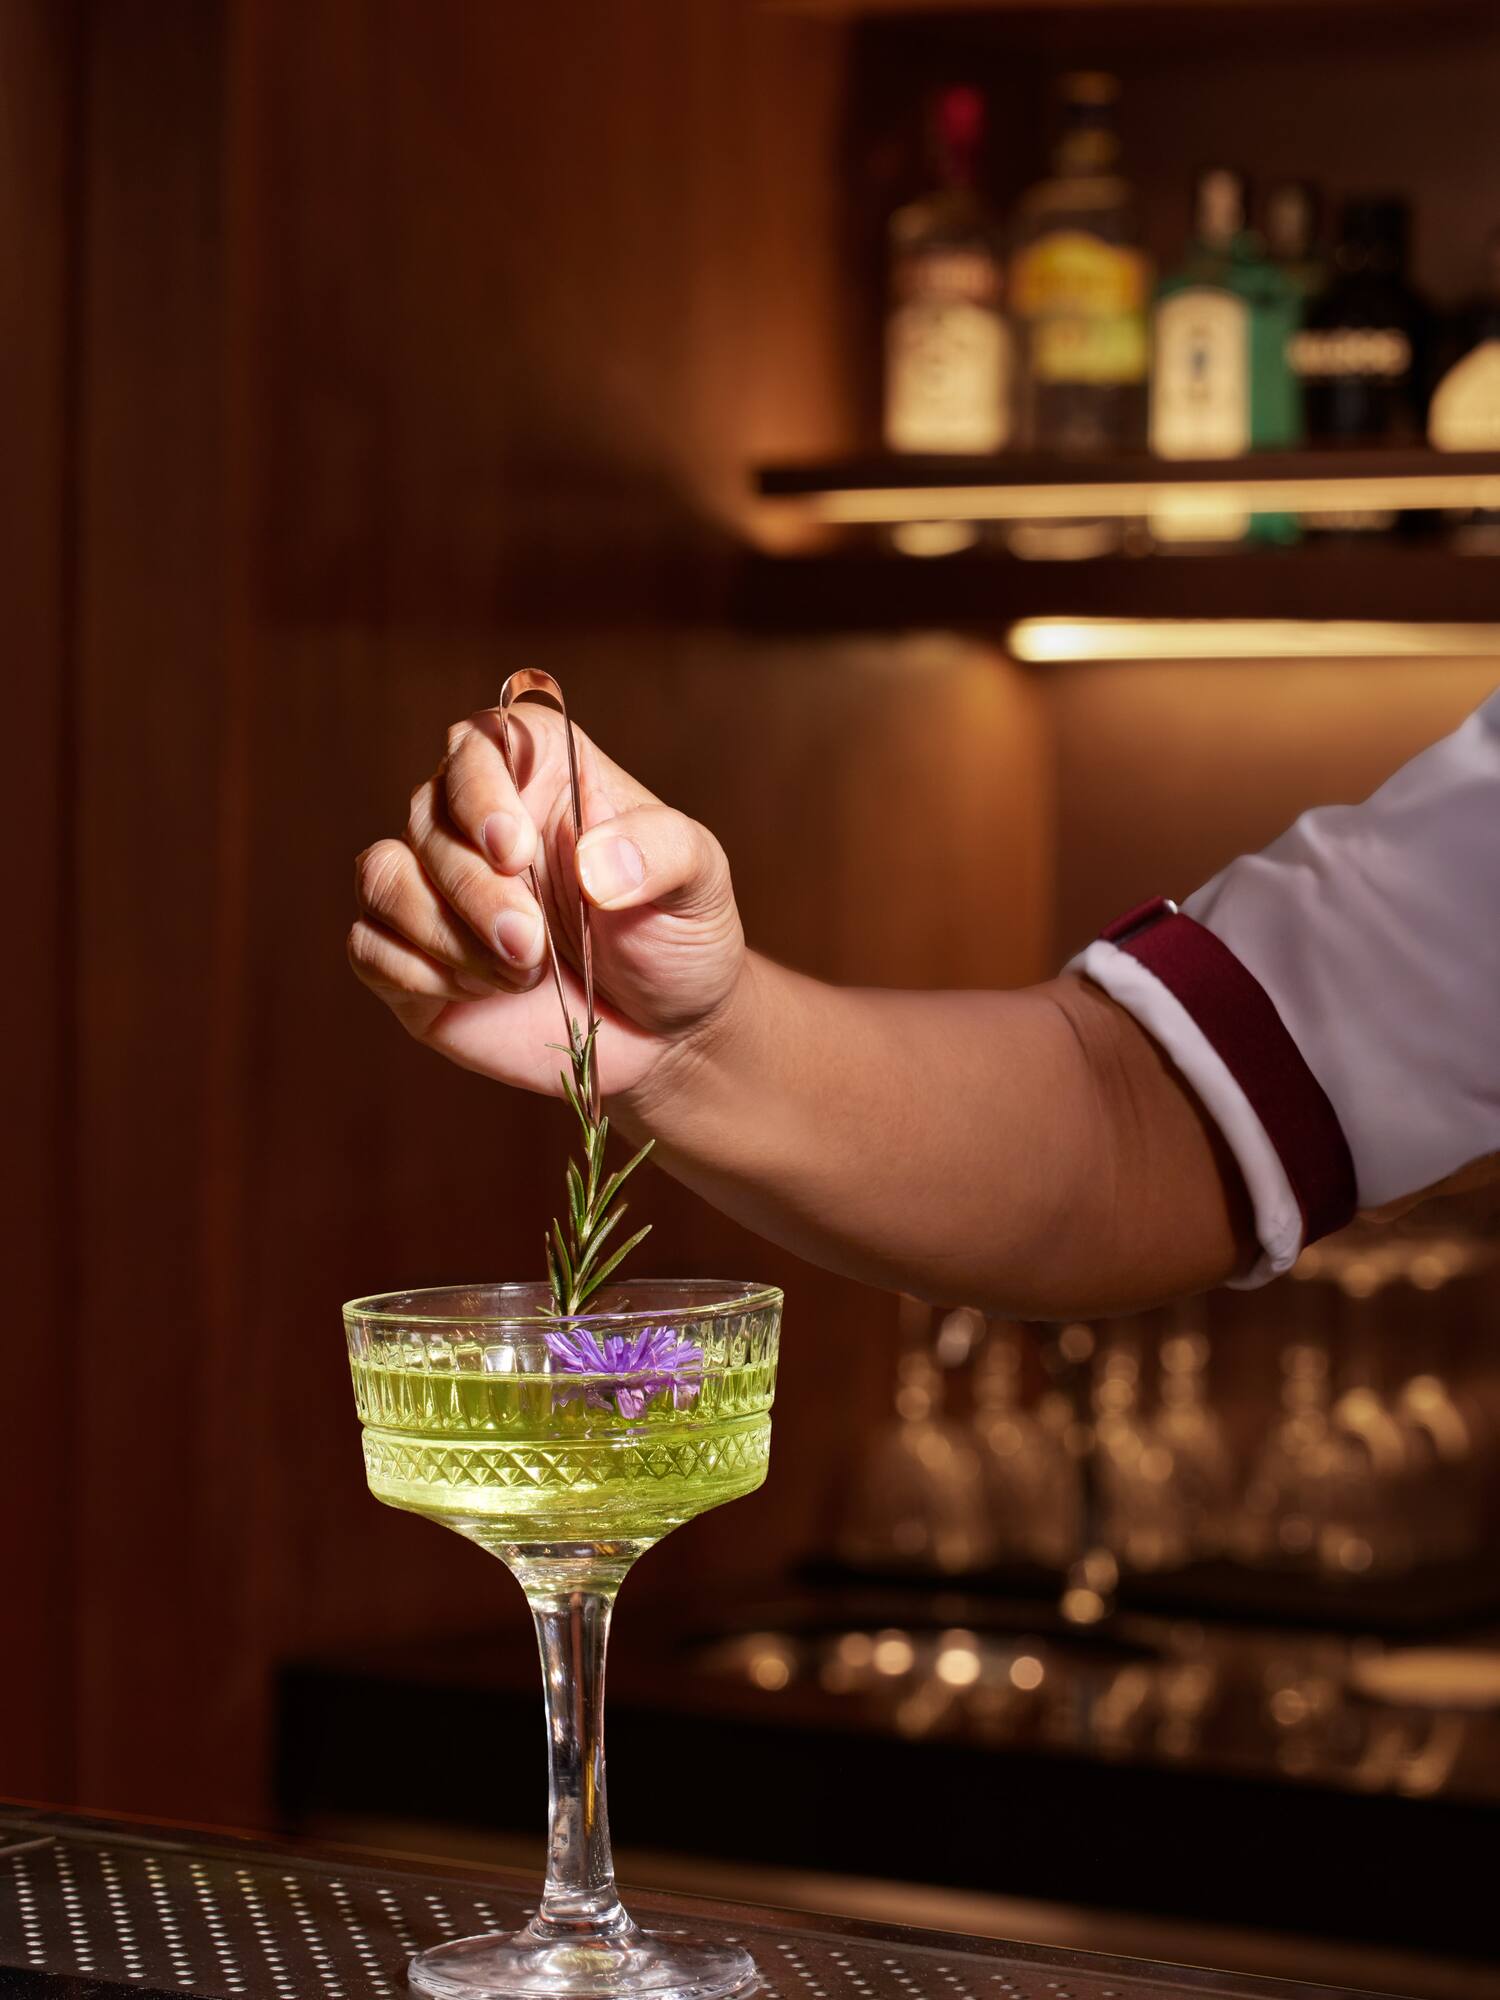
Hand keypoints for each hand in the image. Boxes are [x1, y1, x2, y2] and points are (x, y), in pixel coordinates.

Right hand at [348, 703, 745, 1101]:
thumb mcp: (699, 882)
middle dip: (475, 891)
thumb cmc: (678, 937)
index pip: (480, 741)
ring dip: (443, 934)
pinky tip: (482, 993)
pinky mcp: (411, 956)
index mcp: (543, 777)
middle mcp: (476, 822)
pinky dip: (419, 973)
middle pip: (425, 816)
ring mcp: (437, 888)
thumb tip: (594, 861)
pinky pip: (368, 945)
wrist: (664, 1033)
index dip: (479, 788)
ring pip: (383, 877)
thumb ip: (662, 851)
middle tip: (533, 944)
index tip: (513, 849)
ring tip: (522, 972)